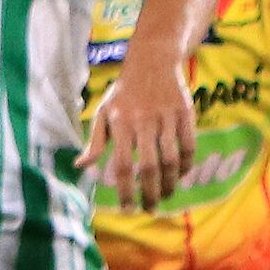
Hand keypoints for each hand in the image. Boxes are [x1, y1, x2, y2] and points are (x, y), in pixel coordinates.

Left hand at [79, 53, 195, 210]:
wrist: (153, 60)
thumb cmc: (124, 93)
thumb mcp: (104, 112)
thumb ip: (95, 142)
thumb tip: (80, 166)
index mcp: (121, 123)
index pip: (124, 165)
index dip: (126, 190)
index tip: (128, 208)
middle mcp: (144, 121)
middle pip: (150, 167)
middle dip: (150, 194)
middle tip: (149, 209)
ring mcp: (166, 117)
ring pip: (171, 159)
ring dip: (170, 184)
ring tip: (165, 197)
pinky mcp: (185, 113)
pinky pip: (189, 146)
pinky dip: (186, 165)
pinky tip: (179, 176)